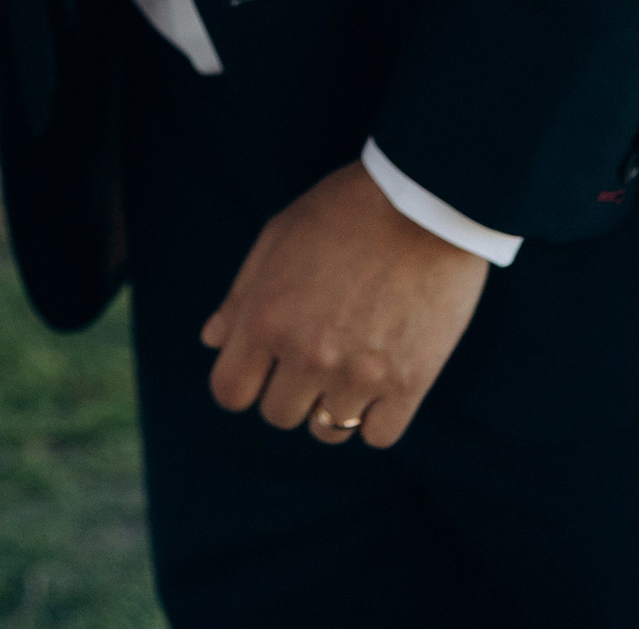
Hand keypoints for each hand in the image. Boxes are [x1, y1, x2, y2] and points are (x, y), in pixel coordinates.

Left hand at [200, 161, 487, 449]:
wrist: (425, 202)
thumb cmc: (346, 210)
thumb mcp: (278, 236)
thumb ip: (240, 295)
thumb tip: (212, 341)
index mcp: (266, 318)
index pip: (229, 392)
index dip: (242, 381)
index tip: (261, 365)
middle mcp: (306, 355)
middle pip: (278, 415)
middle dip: (288, 389)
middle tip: (313, 353)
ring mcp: (358, 374)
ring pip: (328, 431)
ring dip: (331, 405)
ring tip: (349, 364)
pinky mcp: (408, 385)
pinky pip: (377, 436)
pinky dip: (375, 417)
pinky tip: (380, 379)